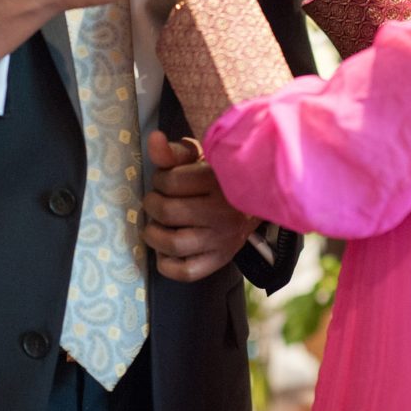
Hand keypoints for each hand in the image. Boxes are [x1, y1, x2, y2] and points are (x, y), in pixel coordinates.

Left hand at [143, 130, 258, 281]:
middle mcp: (223, 212)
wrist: (258, 199)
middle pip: (168, 212)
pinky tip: (165, 249)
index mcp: (219, 180)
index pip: (171, 182)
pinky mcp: (221, 259)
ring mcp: (223, 239)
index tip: (163, 179)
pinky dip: (166, 263)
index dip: (159, 179)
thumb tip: (153, 139)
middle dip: (153, 204)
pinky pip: (186, 272)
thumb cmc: (221, 175)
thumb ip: (174, 151)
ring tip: (155, 224)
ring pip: (174, 244)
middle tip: (156, 200)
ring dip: (154, 234)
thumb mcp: (202, 156)